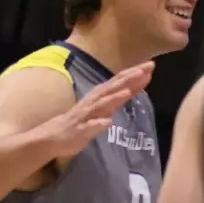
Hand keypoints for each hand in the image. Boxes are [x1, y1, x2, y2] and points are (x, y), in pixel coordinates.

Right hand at [35, 64, 153, 161]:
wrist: (52, 137)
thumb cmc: (81, 122)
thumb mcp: (104, 109)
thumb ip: (119, 98)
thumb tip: (135, 86)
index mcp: (100, 97)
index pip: (119, 82)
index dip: (134, 74)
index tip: (151, 65)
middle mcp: (93, 103)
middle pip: (112, 88)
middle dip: (128, 78)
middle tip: (145, 68)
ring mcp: (86, 116)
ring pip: (101, 105)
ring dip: (114, 98)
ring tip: (128, 91)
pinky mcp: (79, 131)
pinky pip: (89, 127)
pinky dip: (99, 124)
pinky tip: (108, 122)